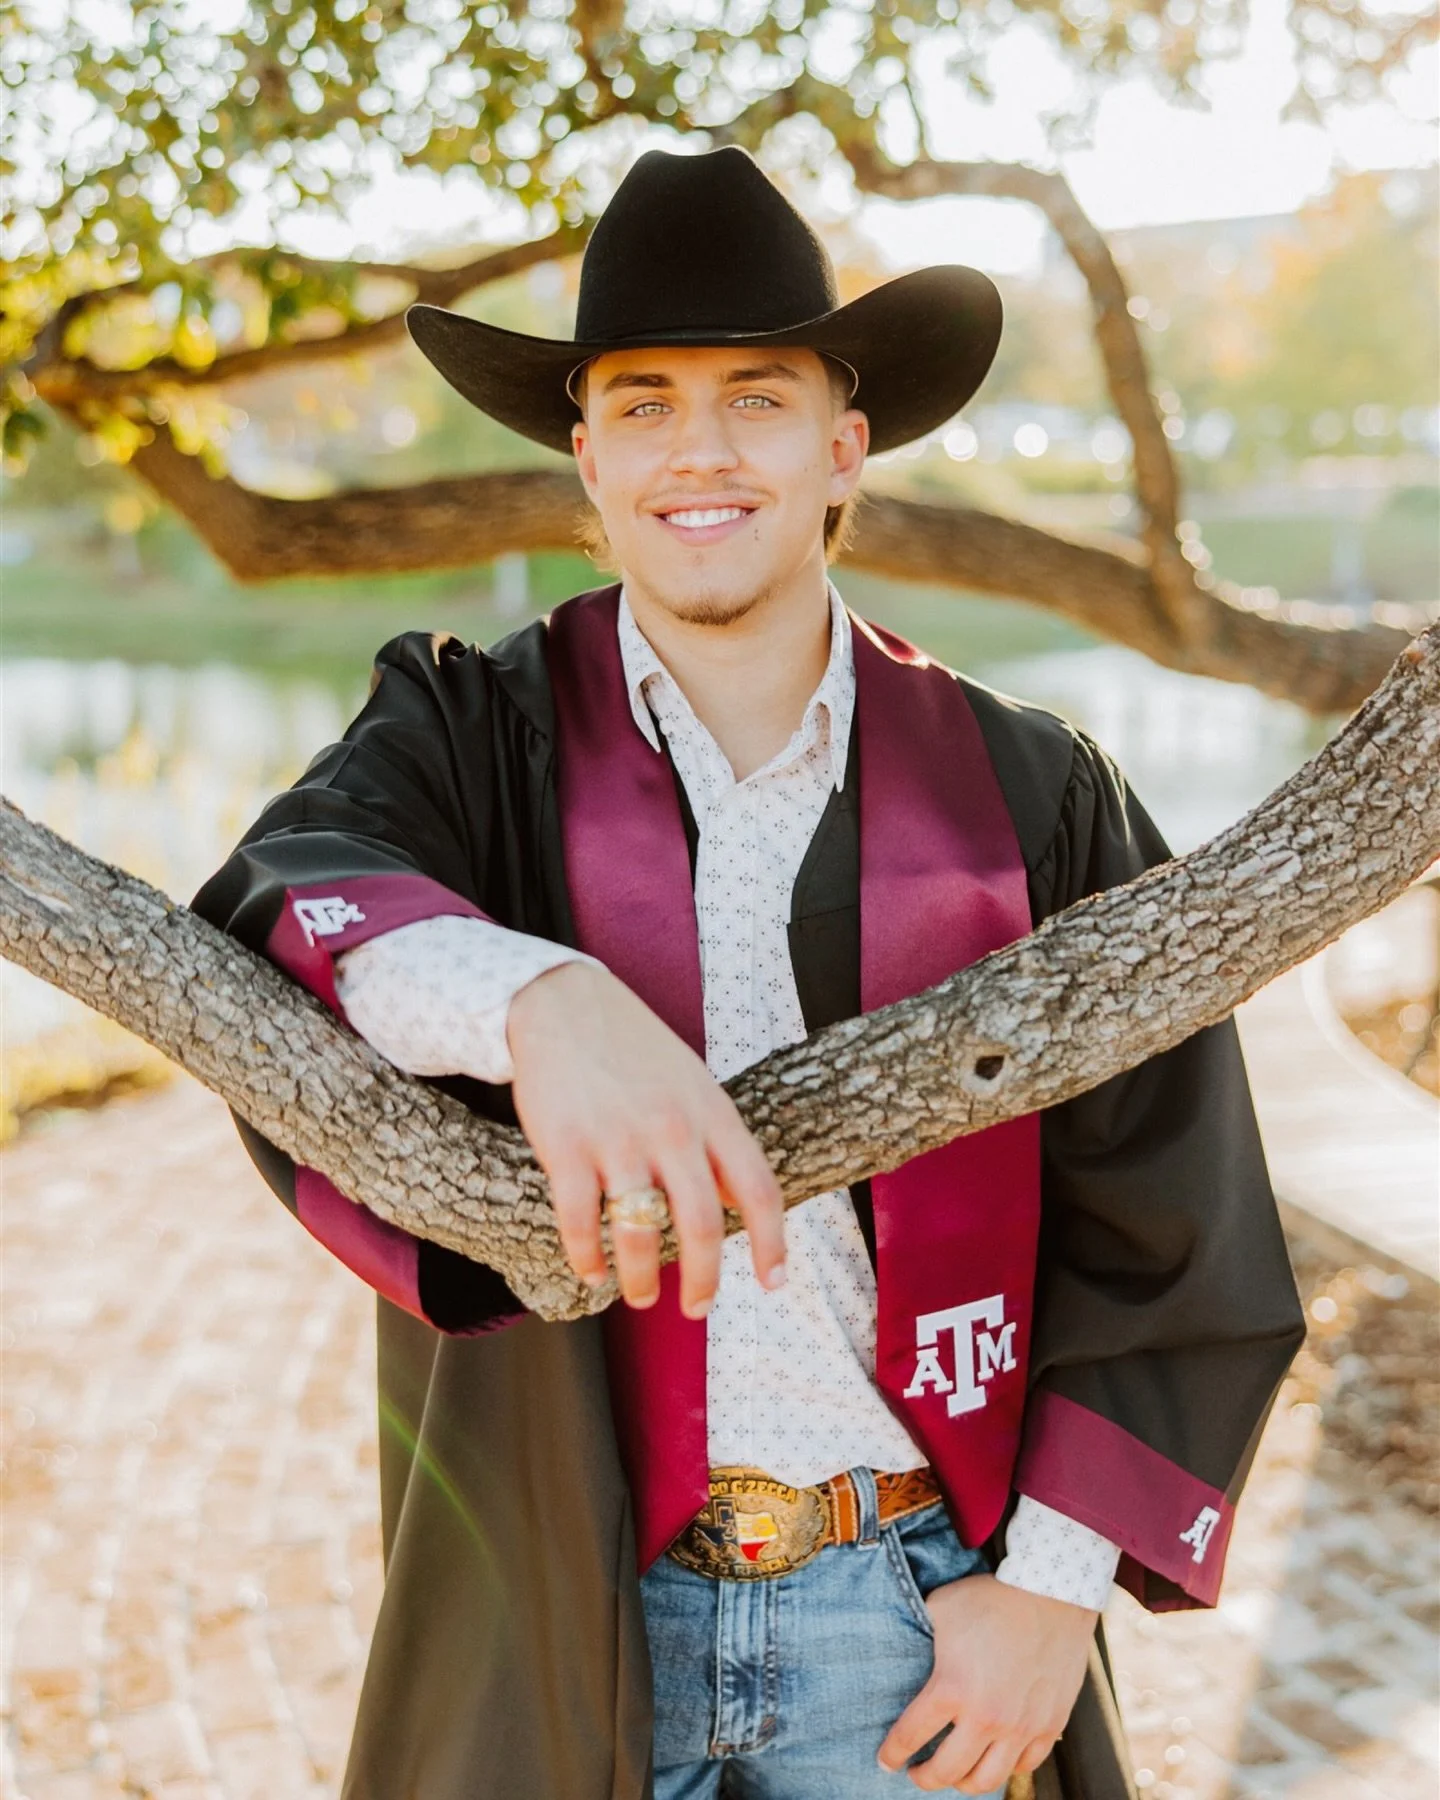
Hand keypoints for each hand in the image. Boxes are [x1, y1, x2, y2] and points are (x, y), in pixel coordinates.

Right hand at [506, 961, 786, 1316]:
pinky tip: (591, 1271)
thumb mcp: (694, 1083)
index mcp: (713, 1113)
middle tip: (697, 1308)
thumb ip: (718, 1139)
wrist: (563, 1003)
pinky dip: (587, 1258)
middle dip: (704, 1281)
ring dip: (642, 1280)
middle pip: (703, 1226)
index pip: (760, 1189)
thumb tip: (744, 1203)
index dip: (772, 1244)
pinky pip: (580, 1222)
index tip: (772, 1281)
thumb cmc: (634, 1048)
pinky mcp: (566, 1147)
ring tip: (641, 1295)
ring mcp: (618, 1139)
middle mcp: (673, 1129)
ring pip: (640, 1235)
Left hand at [877, 1574, 1094, 1792]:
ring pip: (986, 1780)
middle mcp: (985, 1717)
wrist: (1051, 1594)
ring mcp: (1021, 1727)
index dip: (892, 1754)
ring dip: (963, 1783)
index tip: (886, 1762)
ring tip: (953, 1775)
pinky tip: (992, 1759)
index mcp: (952, 1689)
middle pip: (946, 1771)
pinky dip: (1004, 1769)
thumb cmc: (992, 1598)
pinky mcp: (1050, 1725)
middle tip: (916, 1773)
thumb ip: (919, 1632)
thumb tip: (904, 1642)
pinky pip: (1024, 1766)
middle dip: (924, 1778)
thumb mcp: (941, 1608)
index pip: (910, 1736)